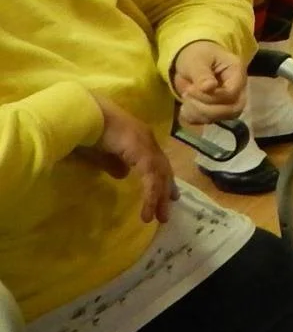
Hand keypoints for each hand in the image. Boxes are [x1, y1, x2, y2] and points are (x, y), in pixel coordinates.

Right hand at [76, 96, 177, 223]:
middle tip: (165, 214)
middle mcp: (147, 141)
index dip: (163, 180)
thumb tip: (123, 175)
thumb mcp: (102, 153)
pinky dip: (150, 193)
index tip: (169, 197)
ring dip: (159, 197)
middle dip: (165, 192)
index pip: (156, 163)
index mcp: (139, 140)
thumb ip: (114, 163)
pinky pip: (150, 176)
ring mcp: (145, 143)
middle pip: (162, 170)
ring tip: (159, 217)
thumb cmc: (88, 131)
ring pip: (159, 174)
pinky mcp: (140, 150)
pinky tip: (147, 210)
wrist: (84, 114)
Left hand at [170, 40, 246, 123]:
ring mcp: (229, 101)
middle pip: (233, 110)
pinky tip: (185, 107)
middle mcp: (238, 89)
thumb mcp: (197, 60)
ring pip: (221, 118)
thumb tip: (209, 87)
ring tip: (185, 100)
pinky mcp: (217, 109)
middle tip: (187, 98)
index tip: (191, 90)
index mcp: (236, 72)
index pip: (232, 93)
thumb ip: (202, 73)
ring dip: (198, 114)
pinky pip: (208, 121)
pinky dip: (194, 118)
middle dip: (207, 110)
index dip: (212, 97)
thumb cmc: (197, 54)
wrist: (193, 57)